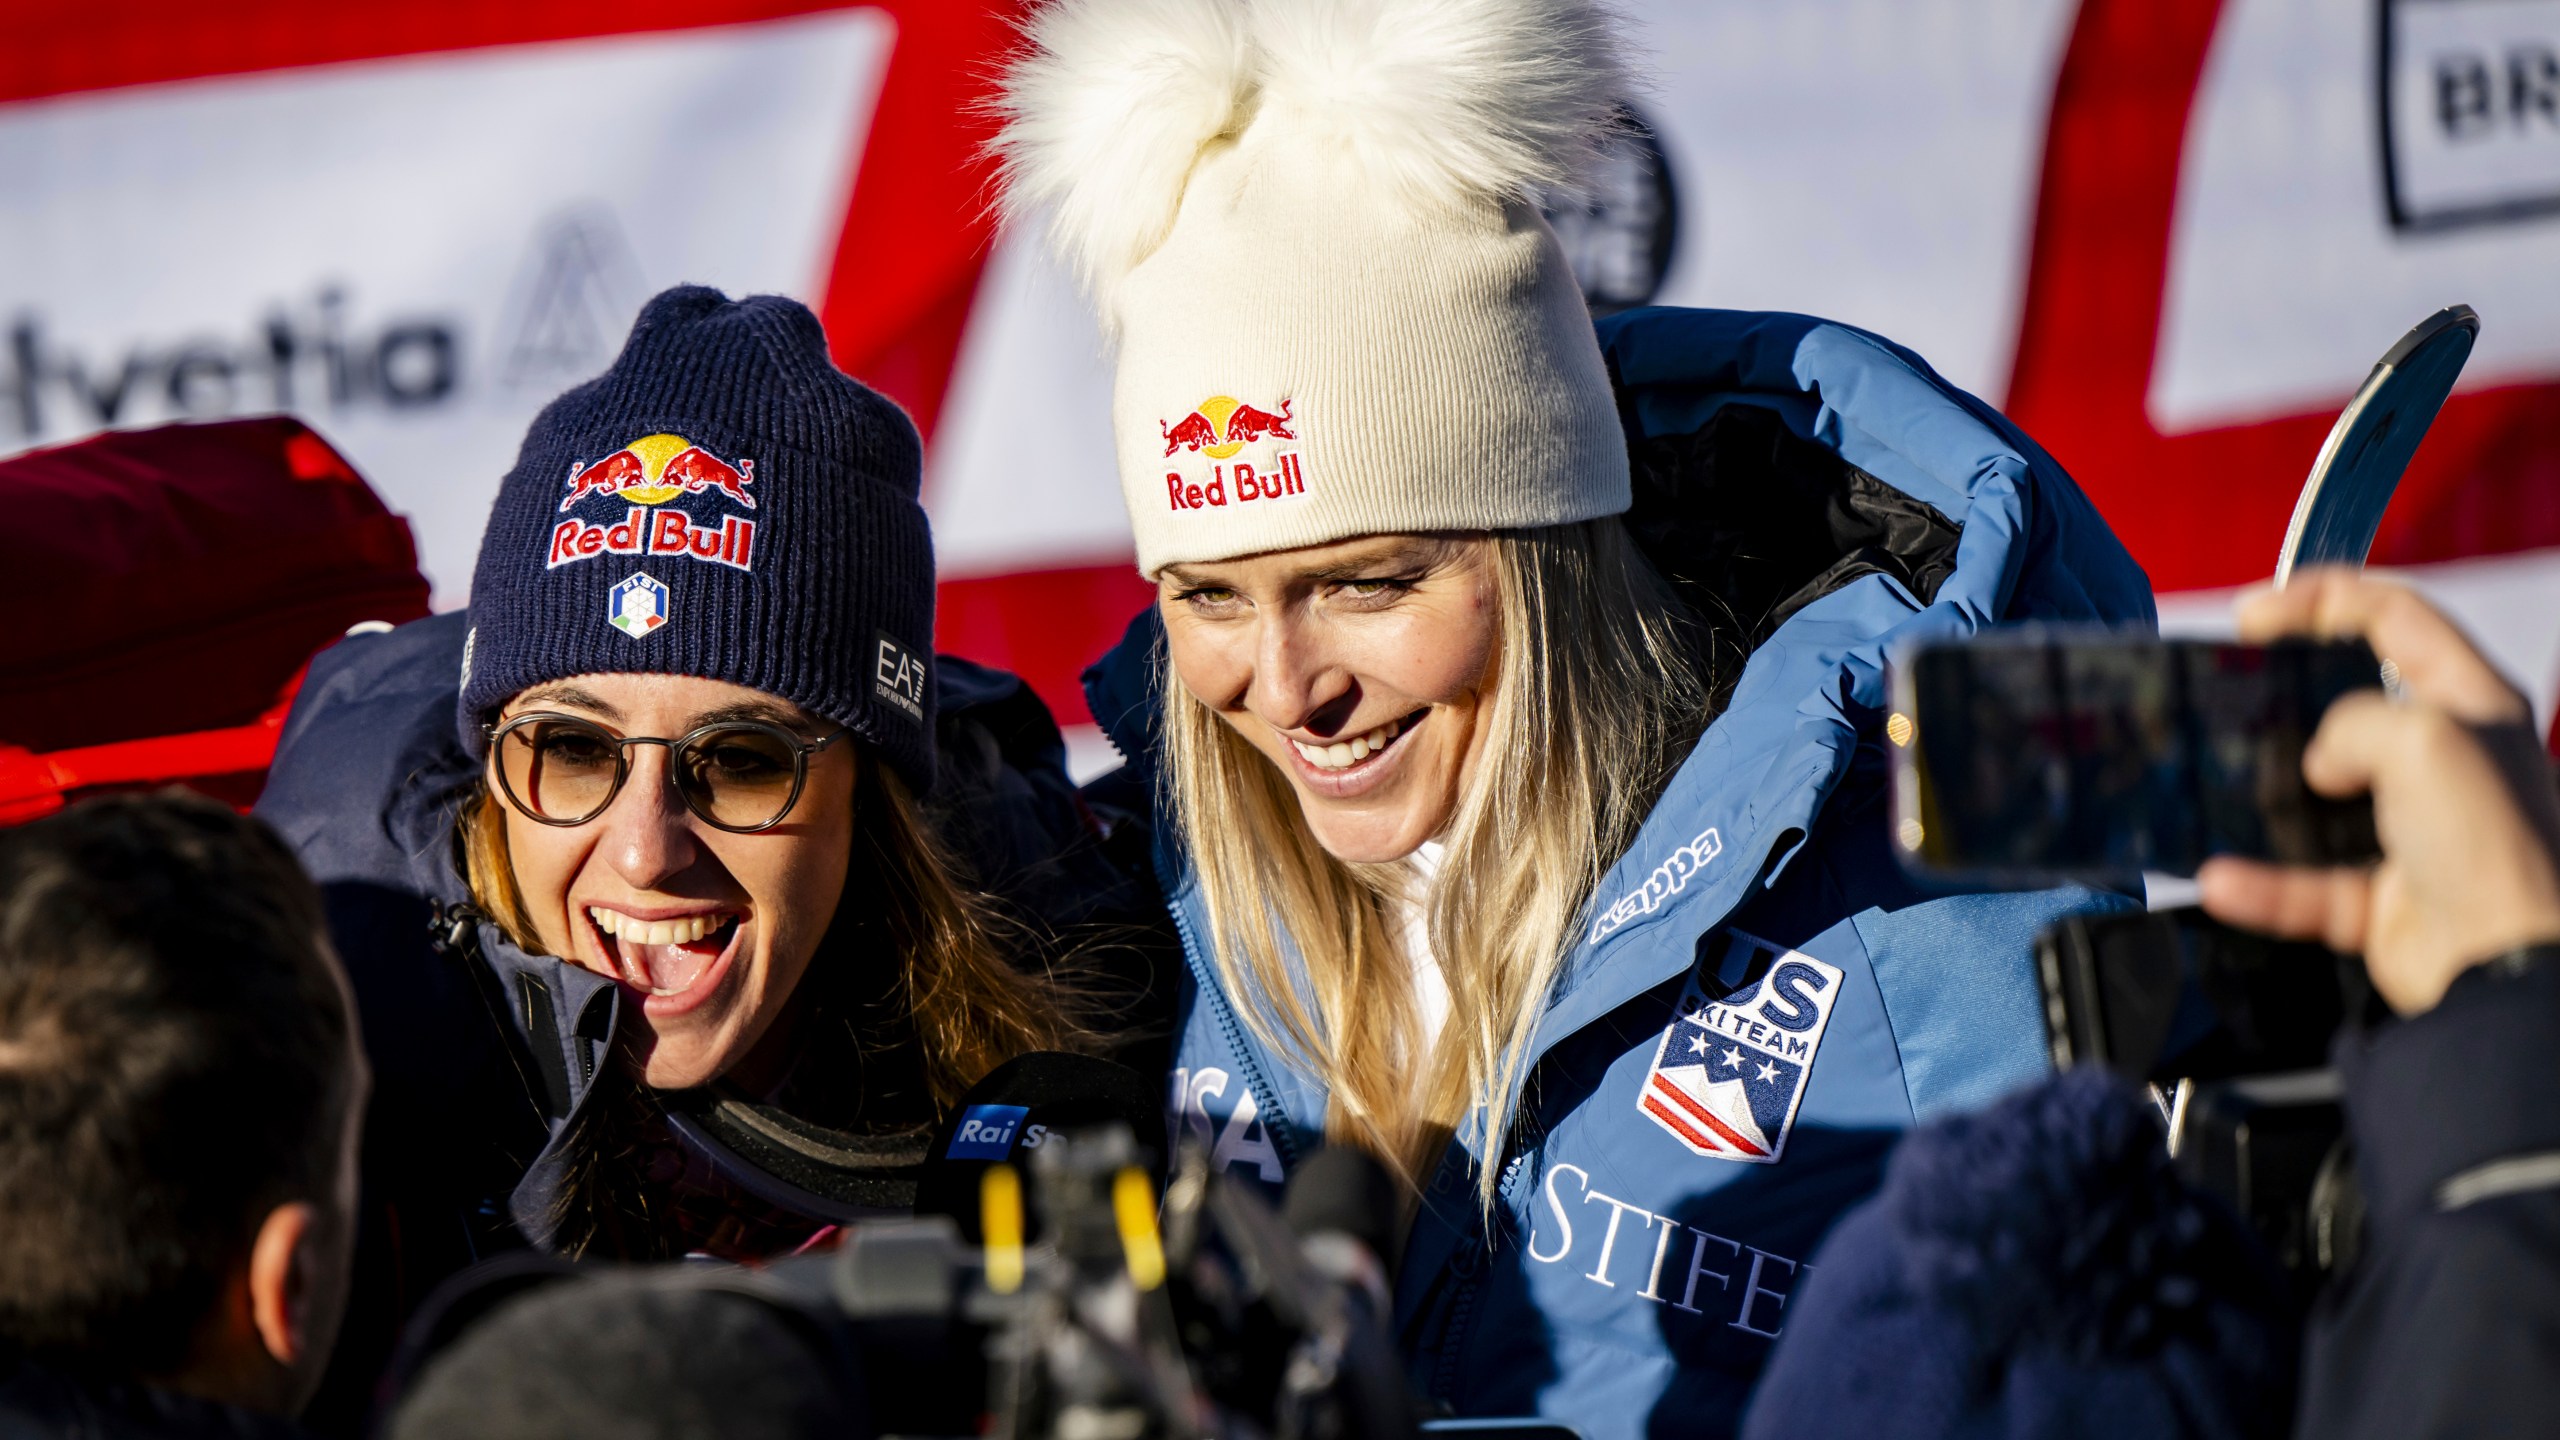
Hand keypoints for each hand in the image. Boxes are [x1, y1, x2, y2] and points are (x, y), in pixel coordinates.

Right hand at [2196, 568, 2559, 1014]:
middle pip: (2352, 701)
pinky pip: (2304, 886)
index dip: (2323, 599)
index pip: (2395, 618)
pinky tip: (2223, 880)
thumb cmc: (2493, 844)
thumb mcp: (2422, 739)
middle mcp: (2444, 762)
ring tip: (2217, 779)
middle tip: (2231, 683)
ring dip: (2265, 795)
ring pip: (2318, 797)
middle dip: (2287, 690)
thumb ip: (2353, 722)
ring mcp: (2411, 832)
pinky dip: (2262, 886)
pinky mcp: (2382, 899)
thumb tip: (2319, 763)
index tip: (2254, 613)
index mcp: (2472, 703)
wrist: (2509, 965)